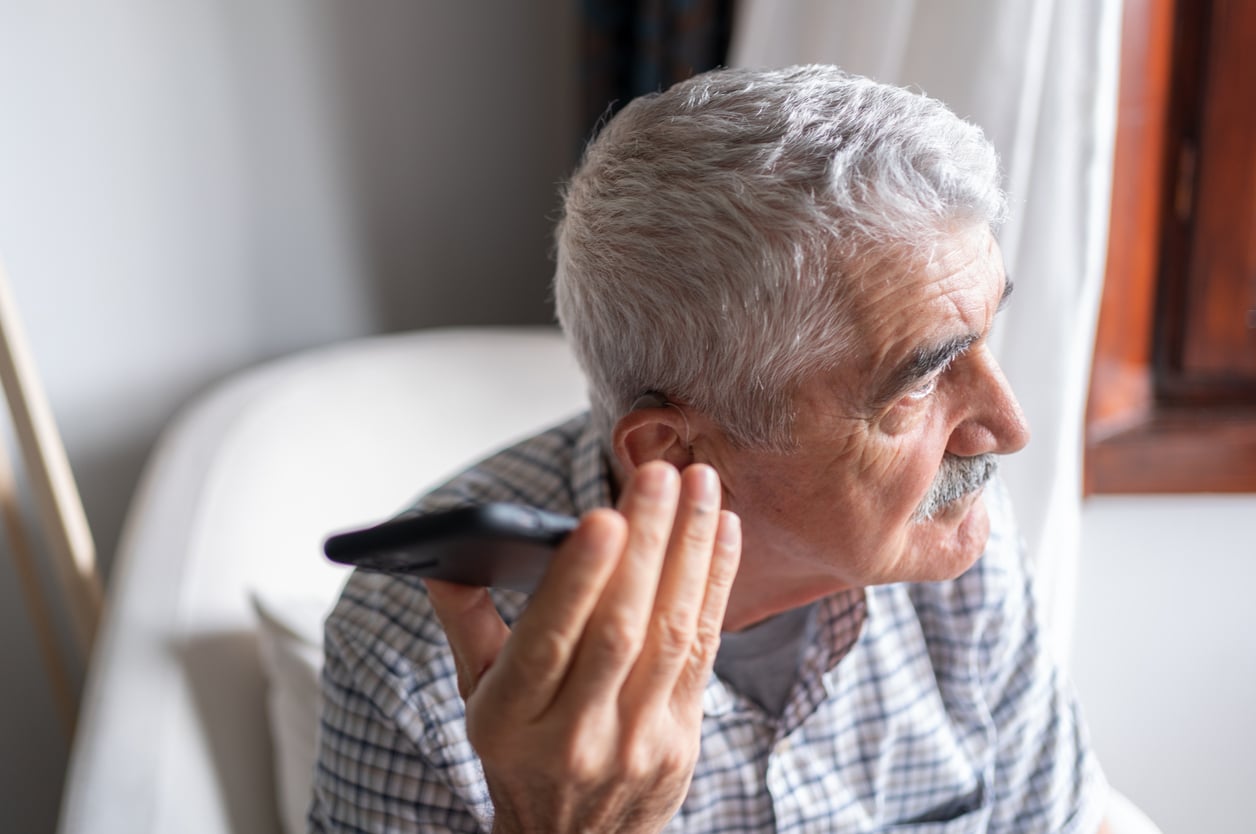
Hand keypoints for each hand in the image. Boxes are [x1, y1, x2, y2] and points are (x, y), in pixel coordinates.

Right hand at [426, 461, 740, 833]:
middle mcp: (575, 735)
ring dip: (691, 551)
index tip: (603, 518)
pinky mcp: (681, 739)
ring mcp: (635, 740)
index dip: (580, 580)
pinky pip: (703, 651)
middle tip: (661, 475)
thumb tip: (442, 557)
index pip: (548, 642)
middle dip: (646, 544)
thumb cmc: (521, 754)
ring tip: (700, 484)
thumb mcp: (480, 699)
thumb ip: (467, 624)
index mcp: (511, 719)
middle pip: (619, 629)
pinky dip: (716, 584)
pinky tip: (722, 530)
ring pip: (670, 633)